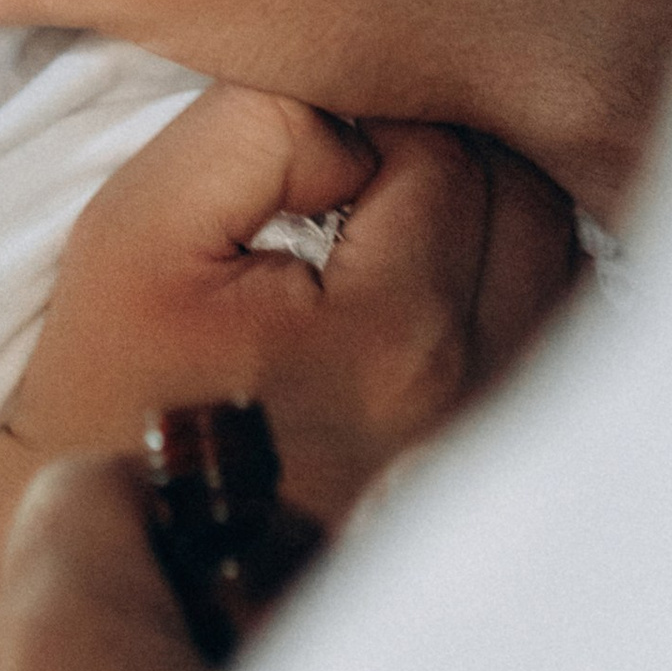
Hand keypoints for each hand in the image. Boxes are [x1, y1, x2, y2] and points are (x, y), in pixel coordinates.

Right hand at [0, 82, 582, 525]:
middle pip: (521, 194)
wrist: (127, 546)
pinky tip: (436, 277)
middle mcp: (471, 391)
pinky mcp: (494, 460)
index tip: (304, 164)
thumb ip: (257, 131)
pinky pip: (556, 327)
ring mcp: (493, 433)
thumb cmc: (114, 386)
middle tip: (351, 179)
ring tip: (392, 222)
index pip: (441, 149)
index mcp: (393, 334)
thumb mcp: (137, 230)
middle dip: (444, 156)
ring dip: (490, 212)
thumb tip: (359, 124)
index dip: (368, 124)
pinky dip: (515, 278)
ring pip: (556, 253)